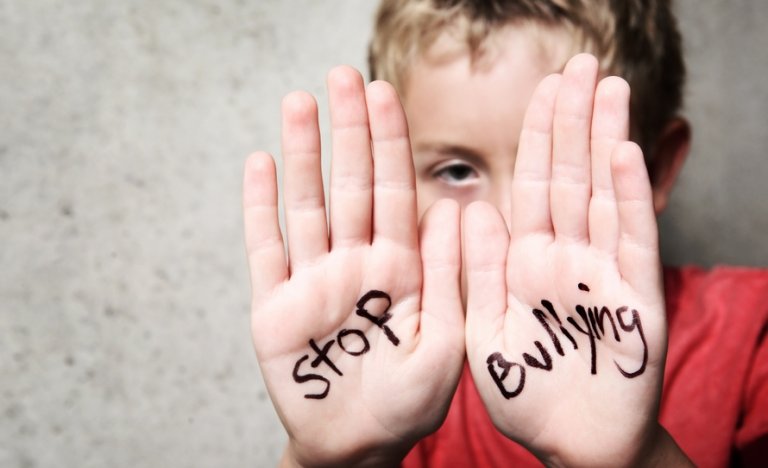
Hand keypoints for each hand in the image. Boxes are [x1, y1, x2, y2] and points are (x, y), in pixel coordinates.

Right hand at [243, 66, 463, 466]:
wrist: (358, 445)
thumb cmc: (409, 402)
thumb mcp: (446, 341)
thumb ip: (448, 274)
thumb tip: (455, 207)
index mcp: (401, 269)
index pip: (394, 192)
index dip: (389, 143)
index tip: (385, 93)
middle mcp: (356, 264)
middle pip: (349, 185)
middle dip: (347, 131)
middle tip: (342, 76)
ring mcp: (313, 281)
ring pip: (307, 205)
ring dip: (303, 155)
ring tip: (300, 103)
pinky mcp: (274, 305)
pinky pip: (266, 248)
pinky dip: (261, 207)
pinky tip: (261, 164)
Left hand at [464, 54, 686, 465]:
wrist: (573, 446)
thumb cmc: (524, 393)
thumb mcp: (483, 330)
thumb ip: (479, 269)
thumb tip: (470, 206)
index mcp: (524, 263)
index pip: (530, 186)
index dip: (537, 137)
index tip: (543, 89)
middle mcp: (564, 259)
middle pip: (569, 178)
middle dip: (573, 122)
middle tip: (581, 65)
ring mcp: (601, 275)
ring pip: (603, 196)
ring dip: (604, 143)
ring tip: (608, 89)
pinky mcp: (635, 302)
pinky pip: (630, 243)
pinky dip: (629, 200)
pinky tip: (622, 154)